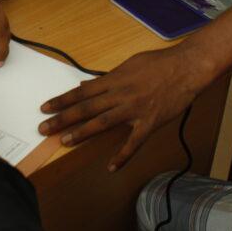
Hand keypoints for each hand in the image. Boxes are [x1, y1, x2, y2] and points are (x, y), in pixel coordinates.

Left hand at [38, 47, 203, 170]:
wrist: (187, 68)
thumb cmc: (159, 63)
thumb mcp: (129, 65)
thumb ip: (108, 77)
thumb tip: (88, 85)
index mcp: (114, 80)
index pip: (81, 92)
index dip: (61, 100)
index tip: (45, 107)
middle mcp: (120, 95)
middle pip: (86, 108)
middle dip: (63, 118)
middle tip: (44, 128)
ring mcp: (134, 110)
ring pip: (103, 123)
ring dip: (82, 133)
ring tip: (65, 141)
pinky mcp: (150, 122)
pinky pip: (134, 142)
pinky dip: (122, 155)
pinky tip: (111, 167)